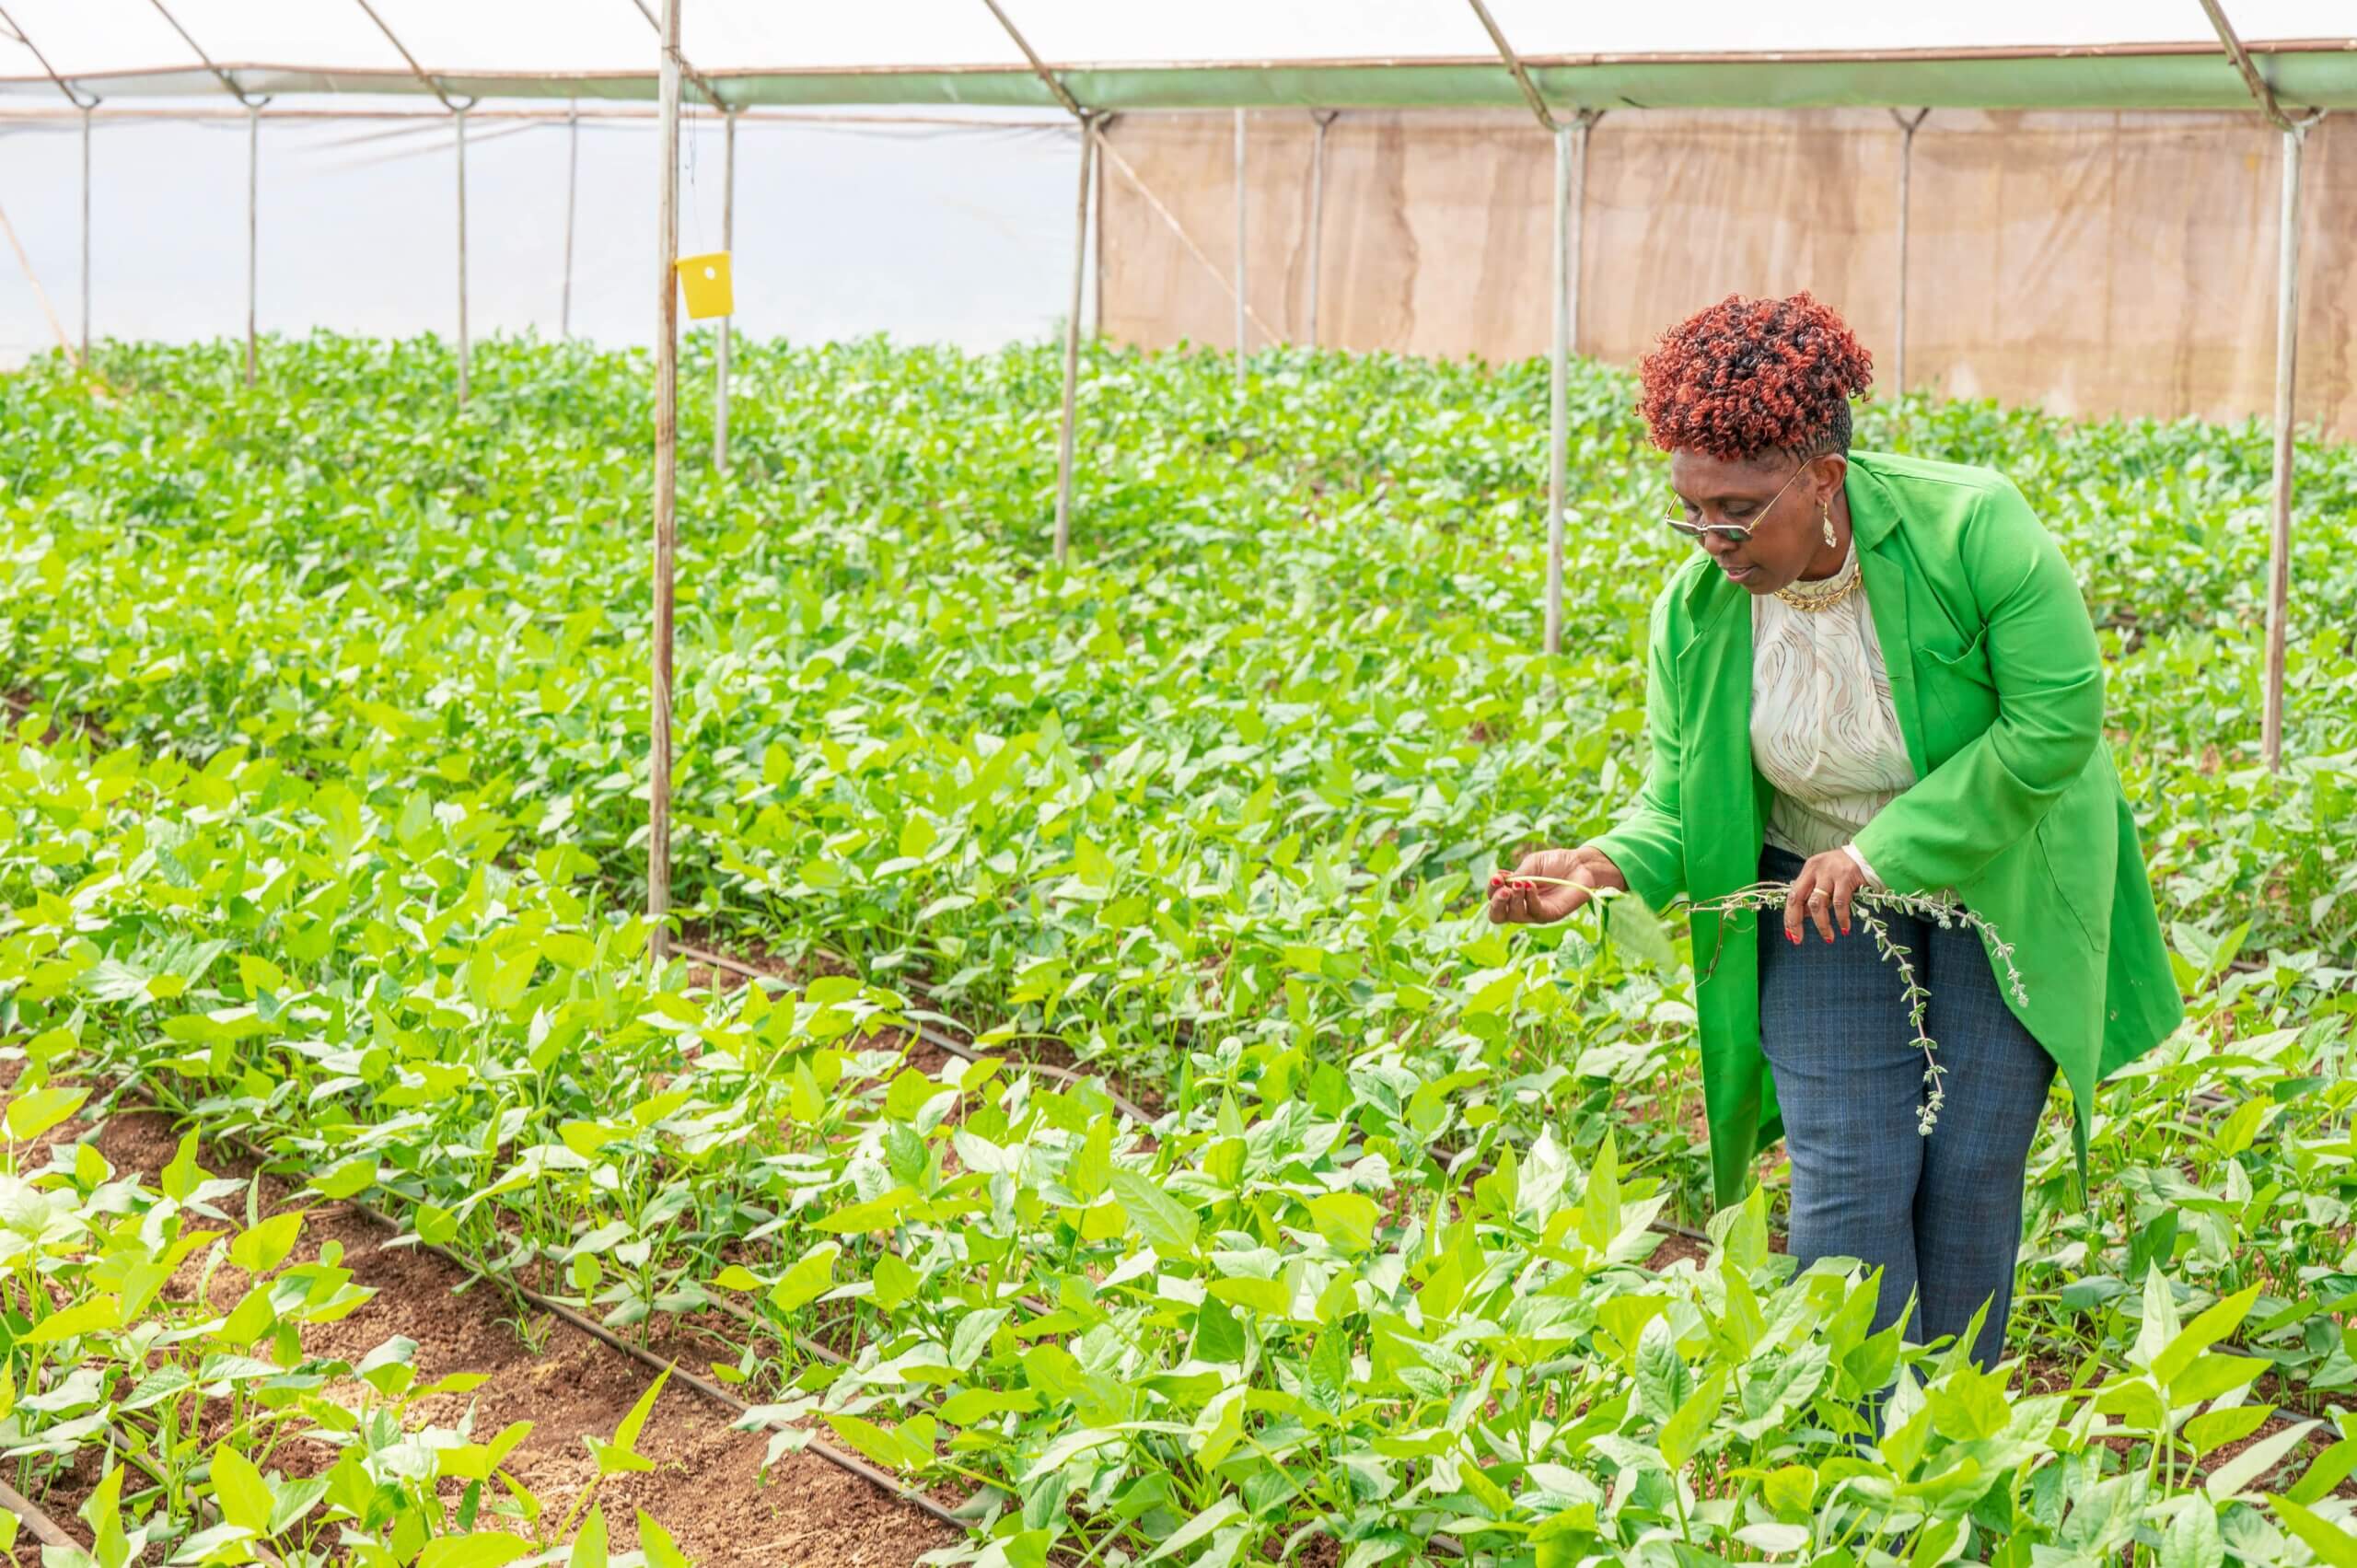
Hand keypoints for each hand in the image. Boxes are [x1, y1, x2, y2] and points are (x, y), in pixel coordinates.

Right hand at [1487, 845, 1626, 925]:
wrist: (1580, 864)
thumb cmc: (1555, 863)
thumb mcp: (1531, 865)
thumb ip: (1516, 875)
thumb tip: (1501, 883)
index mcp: (1513, 893)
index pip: (1493, 898)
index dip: (1492, 889)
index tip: (1498, 877)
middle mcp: (1521, 906)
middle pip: (1497, 915)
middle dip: (1496, 903)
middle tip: (1503, 889)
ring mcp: (1535, 912)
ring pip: (1515, 915)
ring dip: (1514, 899)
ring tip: (1520, 884)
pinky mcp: (1550, 915)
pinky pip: (1535, 912)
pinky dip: (1530, 899)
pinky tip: (1531, 885)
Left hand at [1783, 848, 1868, 945]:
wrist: (1872, 854)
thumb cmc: (1848, 869)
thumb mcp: (1827, 877)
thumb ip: (1815, 893)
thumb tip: (1804, 916)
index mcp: (1809, 869)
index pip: (1792, 895)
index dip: (1789, 916)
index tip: (1789, 933)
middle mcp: (1816, 869)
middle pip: (1798, 898)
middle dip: (1795, 921)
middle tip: (1798, 939)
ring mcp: (1830, 872)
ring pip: (1818, 903)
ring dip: (1822, 924)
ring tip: (1829, 938)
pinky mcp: (1846, 876)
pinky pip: (1840, 903)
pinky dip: (1841, 918)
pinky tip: (1844, 928)